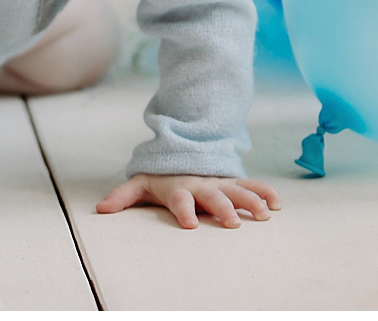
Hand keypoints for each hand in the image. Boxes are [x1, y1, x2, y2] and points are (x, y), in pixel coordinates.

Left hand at [96, 174, 280, 229]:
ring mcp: (219, 183)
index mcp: (178, 188)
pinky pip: (252, 186)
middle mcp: (201, 185)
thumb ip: (122, 197)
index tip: (190, 224)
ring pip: (237, 190)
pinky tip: (278, 205)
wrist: (181, 152)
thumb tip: (100, 210)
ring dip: (250, 201)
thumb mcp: (139, 185)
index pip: (179, 199)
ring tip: (264, 215)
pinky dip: (265, 193)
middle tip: (232, 223)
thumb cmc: (159, 177)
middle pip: (213, 196)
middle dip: (223, 208)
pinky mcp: (233, 182)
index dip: (184, 210)